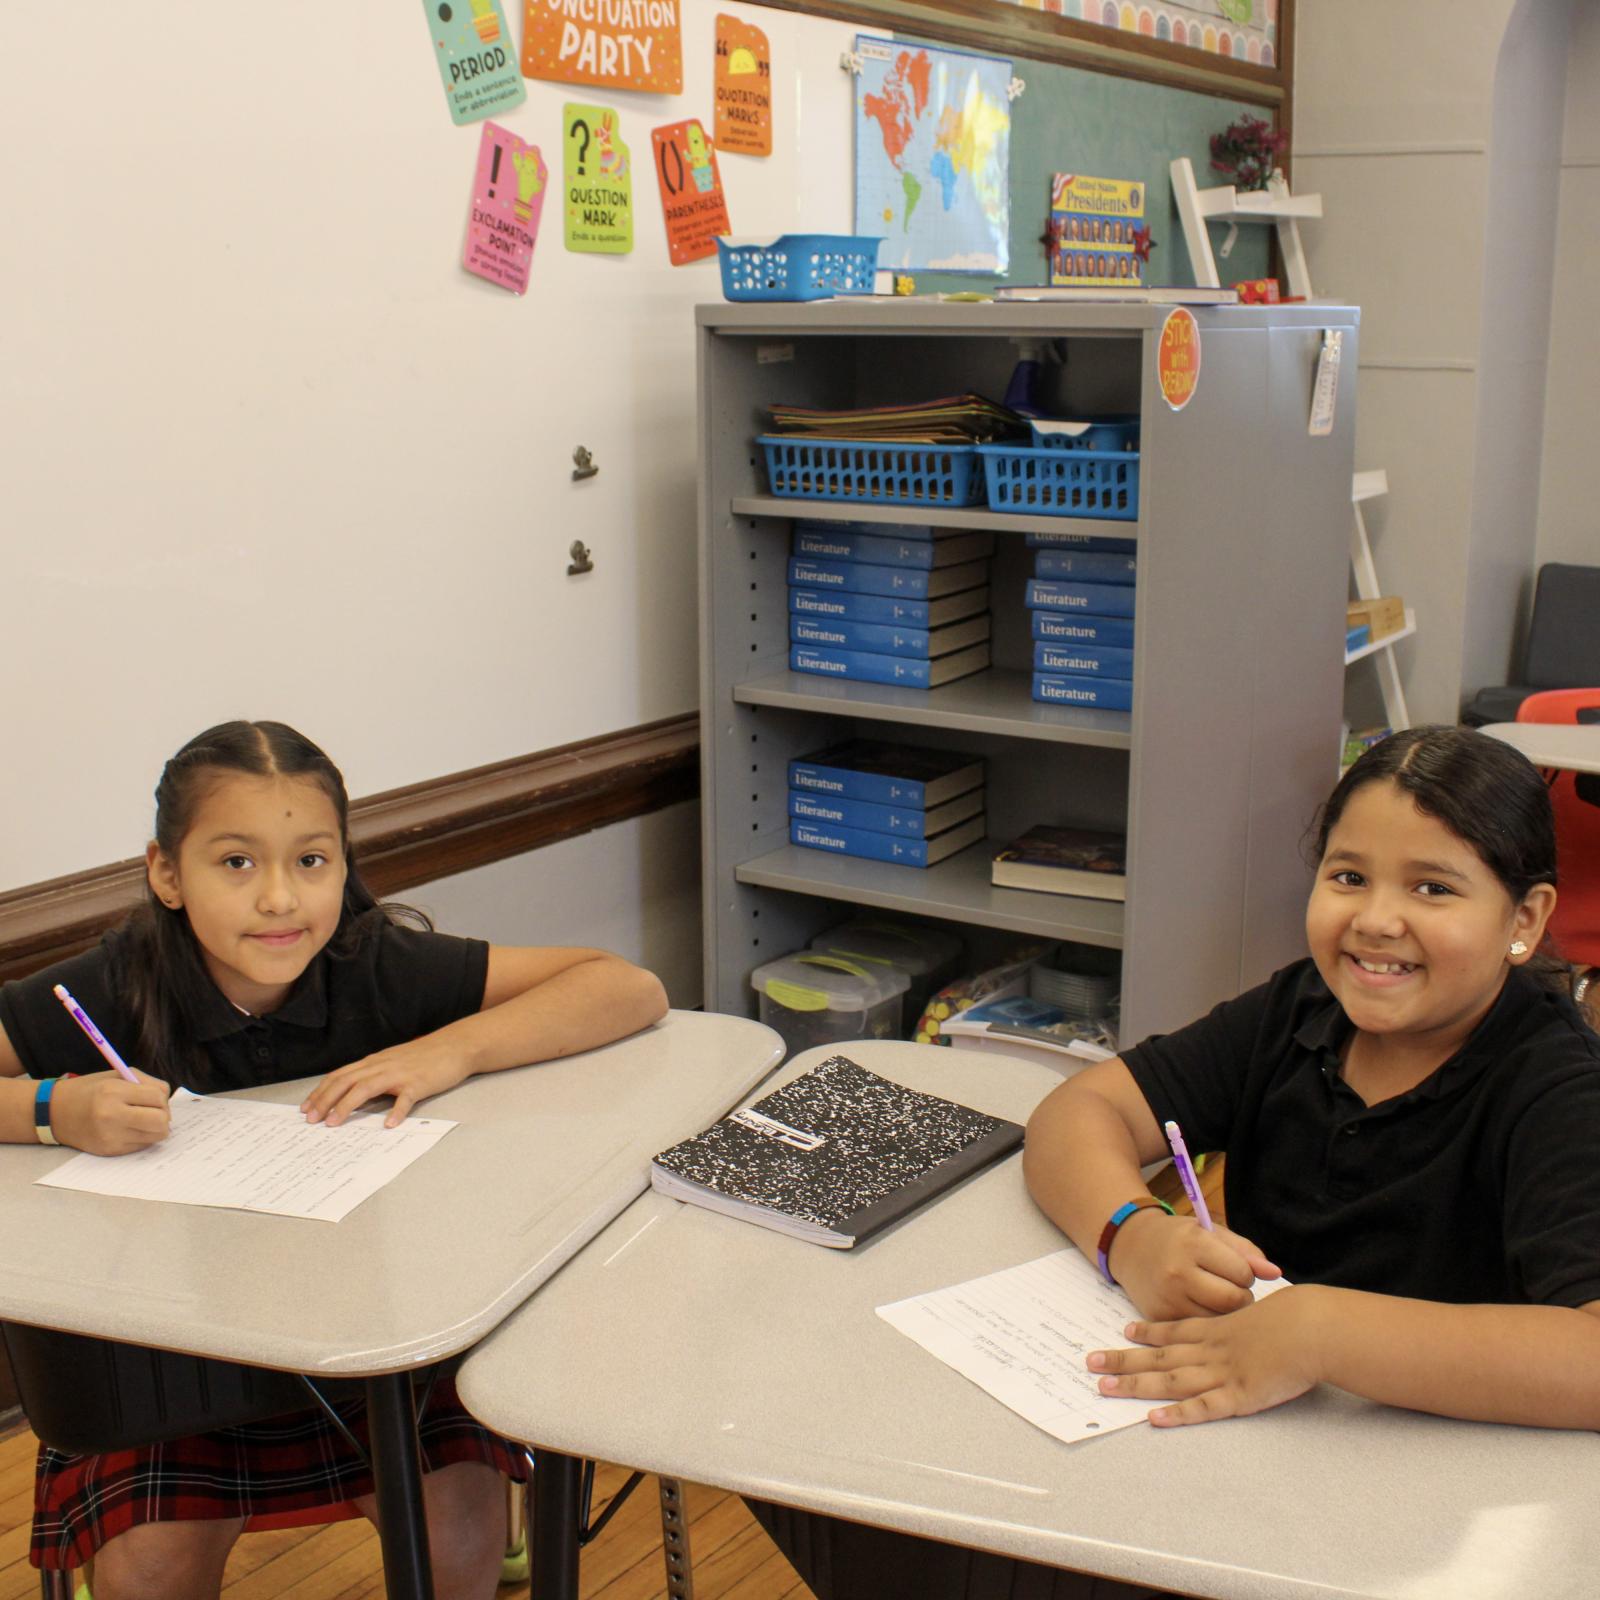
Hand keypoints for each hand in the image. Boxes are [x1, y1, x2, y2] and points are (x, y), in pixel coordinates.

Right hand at [50, 1071, 170, 1155]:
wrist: (55, 1112)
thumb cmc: (91, 1090)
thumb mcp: (117, 1076)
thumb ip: (146, 1083)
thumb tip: (167, 1100)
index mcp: (113, 1092)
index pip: (158, 1098)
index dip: (161, 1098)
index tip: (152, 1097)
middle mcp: (111, 1116)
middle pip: (161, 1121)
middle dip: (163, 1115)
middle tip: (153, 1111)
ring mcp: (110, 1136)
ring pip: (155, 1136)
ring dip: (155, 1128)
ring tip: (141, 1119)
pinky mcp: (110, 1150)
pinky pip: (142, 1146)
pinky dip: (142, 1137)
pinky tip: (128, 1129)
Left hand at [300, 1038, 469, 1128]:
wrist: (454, 1046)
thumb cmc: (423, 1057)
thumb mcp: (392, 1062)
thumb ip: (374, 1074)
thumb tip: (352, 1094)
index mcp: (374, 1062)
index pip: (340, 1076)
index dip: (320, 1092)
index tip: (305, 1109)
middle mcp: (382, 1066)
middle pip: (346, 1081)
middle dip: (325, 1101)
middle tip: (311, 1120)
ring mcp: (400, 1074)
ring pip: (366, 1088)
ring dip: (347, 1106)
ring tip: (334, 1123)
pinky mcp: (418, 1083)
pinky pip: (405, 1099)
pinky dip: (396, 1112)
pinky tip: (389, 1125)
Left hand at [1087, 1283, 1322, 1425]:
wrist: (1310, 1327)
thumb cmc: (1295, 1318)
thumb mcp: (1263, 1312)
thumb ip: (1247, 1321)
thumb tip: (1250, 1321)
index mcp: (1217, 1330)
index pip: (1175, 1331)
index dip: (1148, 1333)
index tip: (1125, 1331)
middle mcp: (1210, 1351)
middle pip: (1159, 1356)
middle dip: (1123, 1360)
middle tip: (1090, 1363)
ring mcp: (1222, 1374)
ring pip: (1169, 1380)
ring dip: (1135, 1385)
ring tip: (1105, 1388)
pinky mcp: (1239, 1398)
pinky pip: (1202, 1408)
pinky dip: (1178, 1415)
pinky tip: (1154, 1420)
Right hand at [1109, 1209, 1280, 1319]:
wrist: (1131, 1246)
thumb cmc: (1179, 1238)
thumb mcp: (1210, 1233)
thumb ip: (1245, 1252)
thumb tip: (1275, 1273)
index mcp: (1194, 1244)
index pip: (1242, 1273)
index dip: (1245, 1273)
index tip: (1235, 1269)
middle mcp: (1178, 1272)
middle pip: (1233, 1301)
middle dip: (1240, 1296)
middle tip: (1229, 1286)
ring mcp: (1167, 1297)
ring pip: (1219, 1321)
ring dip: (1224, 1313)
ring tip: (1213, 1296)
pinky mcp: (1159, 1317)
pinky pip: (1198, 1330)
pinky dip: (1205, 1323)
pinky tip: (1198, 1306)